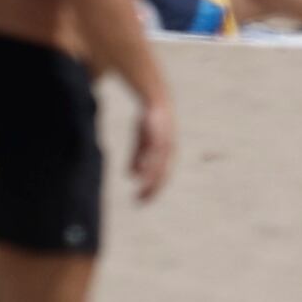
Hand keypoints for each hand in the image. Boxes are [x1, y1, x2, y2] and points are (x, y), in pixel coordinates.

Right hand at [128, 86, 176, 203]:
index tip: (141, 201)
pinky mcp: (158, 135)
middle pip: (161, 176)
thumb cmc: (148, 122)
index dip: (152, 190)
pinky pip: (153, 154)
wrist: (155, 99)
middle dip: (151, 190)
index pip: (161, 178)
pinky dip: (147, 164)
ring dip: (149, 181)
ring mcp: (164, 143)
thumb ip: (138, 157)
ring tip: (140, 191)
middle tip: (140, 202)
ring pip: (157, 167)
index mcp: (166, 155)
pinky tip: (140, 173)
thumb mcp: (141, 142)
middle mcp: (168, 151)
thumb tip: (133, 176)